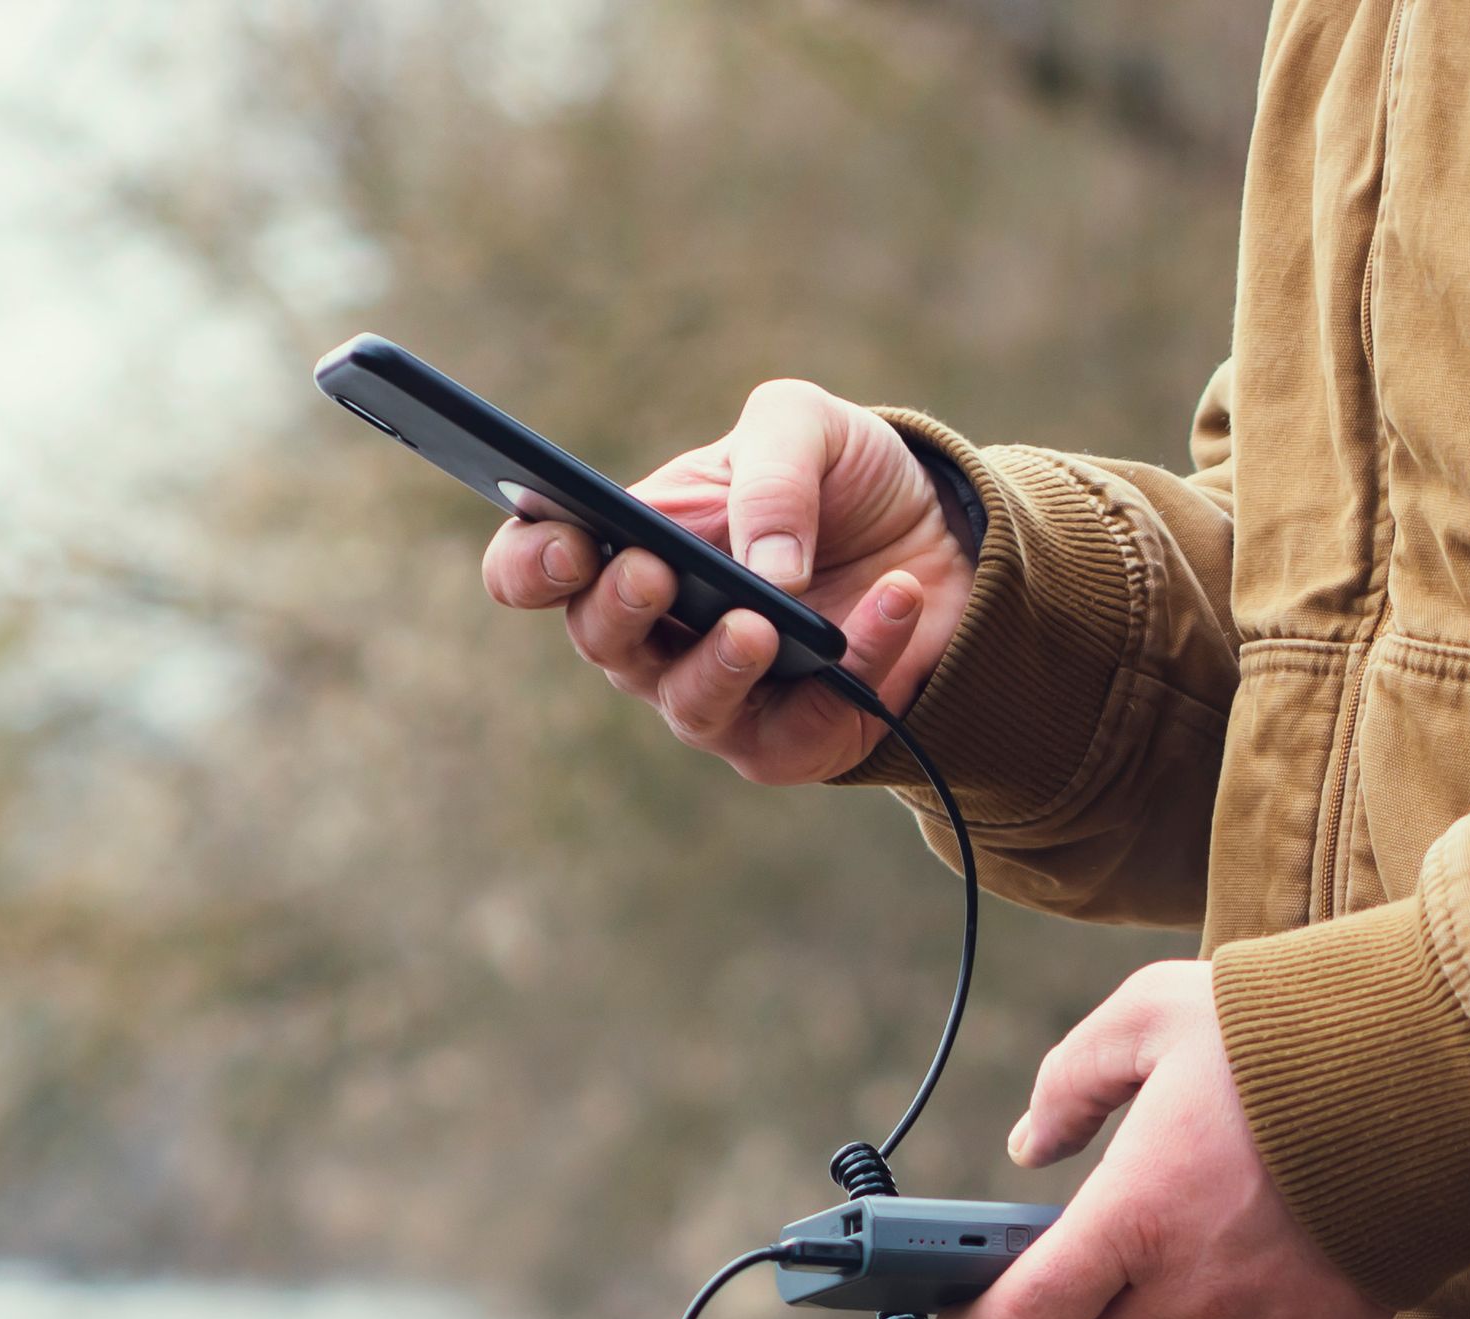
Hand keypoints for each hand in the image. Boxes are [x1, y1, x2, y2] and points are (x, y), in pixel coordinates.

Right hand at [479, 378, 974, 781]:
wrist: (940, 538)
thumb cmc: (839, 481)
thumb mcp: (805, 427)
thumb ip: (771, 468)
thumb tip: (764, 567)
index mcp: (629, 545)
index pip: (535, 569)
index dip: (529, 566)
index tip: (570, 544)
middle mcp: (657, 633)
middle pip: (601, 642)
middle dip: (621, 609)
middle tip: (656, 572)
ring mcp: (721, 694)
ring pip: (691, 704)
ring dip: (722, 665)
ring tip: (759, 622)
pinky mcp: (795, 740)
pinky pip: (809, 725)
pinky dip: (861, 660)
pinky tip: (895, 599)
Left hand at [939, 962, 1393, 1318]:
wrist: (1442, 1060)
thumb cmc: (1288, 1030)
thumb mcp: (1152, 1014)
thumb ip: (1071, 1080)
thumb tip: (1029, 1145)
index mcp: (1136, 1215)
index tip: (959, 1315)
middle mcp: (1194, 1289)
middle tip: (1029, 1303)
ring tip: (1119, 1302)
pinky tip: (1217, 1308)